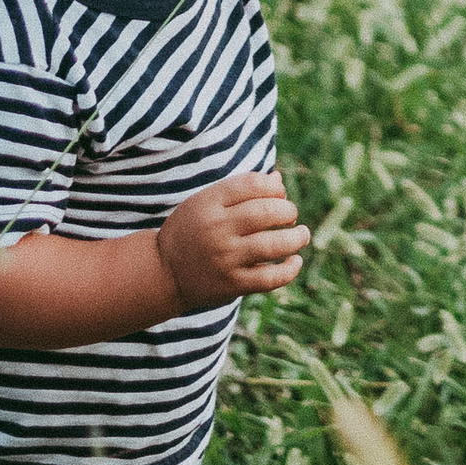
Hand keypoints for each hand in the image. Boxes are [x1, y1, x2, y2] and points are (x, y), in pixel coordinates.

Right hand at [157, 169, 308, 309]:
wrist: (162, 274)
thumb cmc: (192, 231)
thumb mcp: (206, 203)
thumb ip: (240, 190)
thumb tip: (278, 179)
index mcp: (209, 203)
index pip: (253, 184)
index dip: (274, 187)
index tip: (279, 194)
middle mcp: (217, 229)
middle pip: (268, 212)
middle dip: (288, 211)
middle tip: (290, 215)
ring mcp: (225, 259)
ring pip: (273, 244)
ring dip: (297, 238)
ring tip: (302, 235)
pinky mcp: (232, 285)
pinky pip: (270, 278)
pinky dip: (290, 269)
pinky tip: (295, 261)